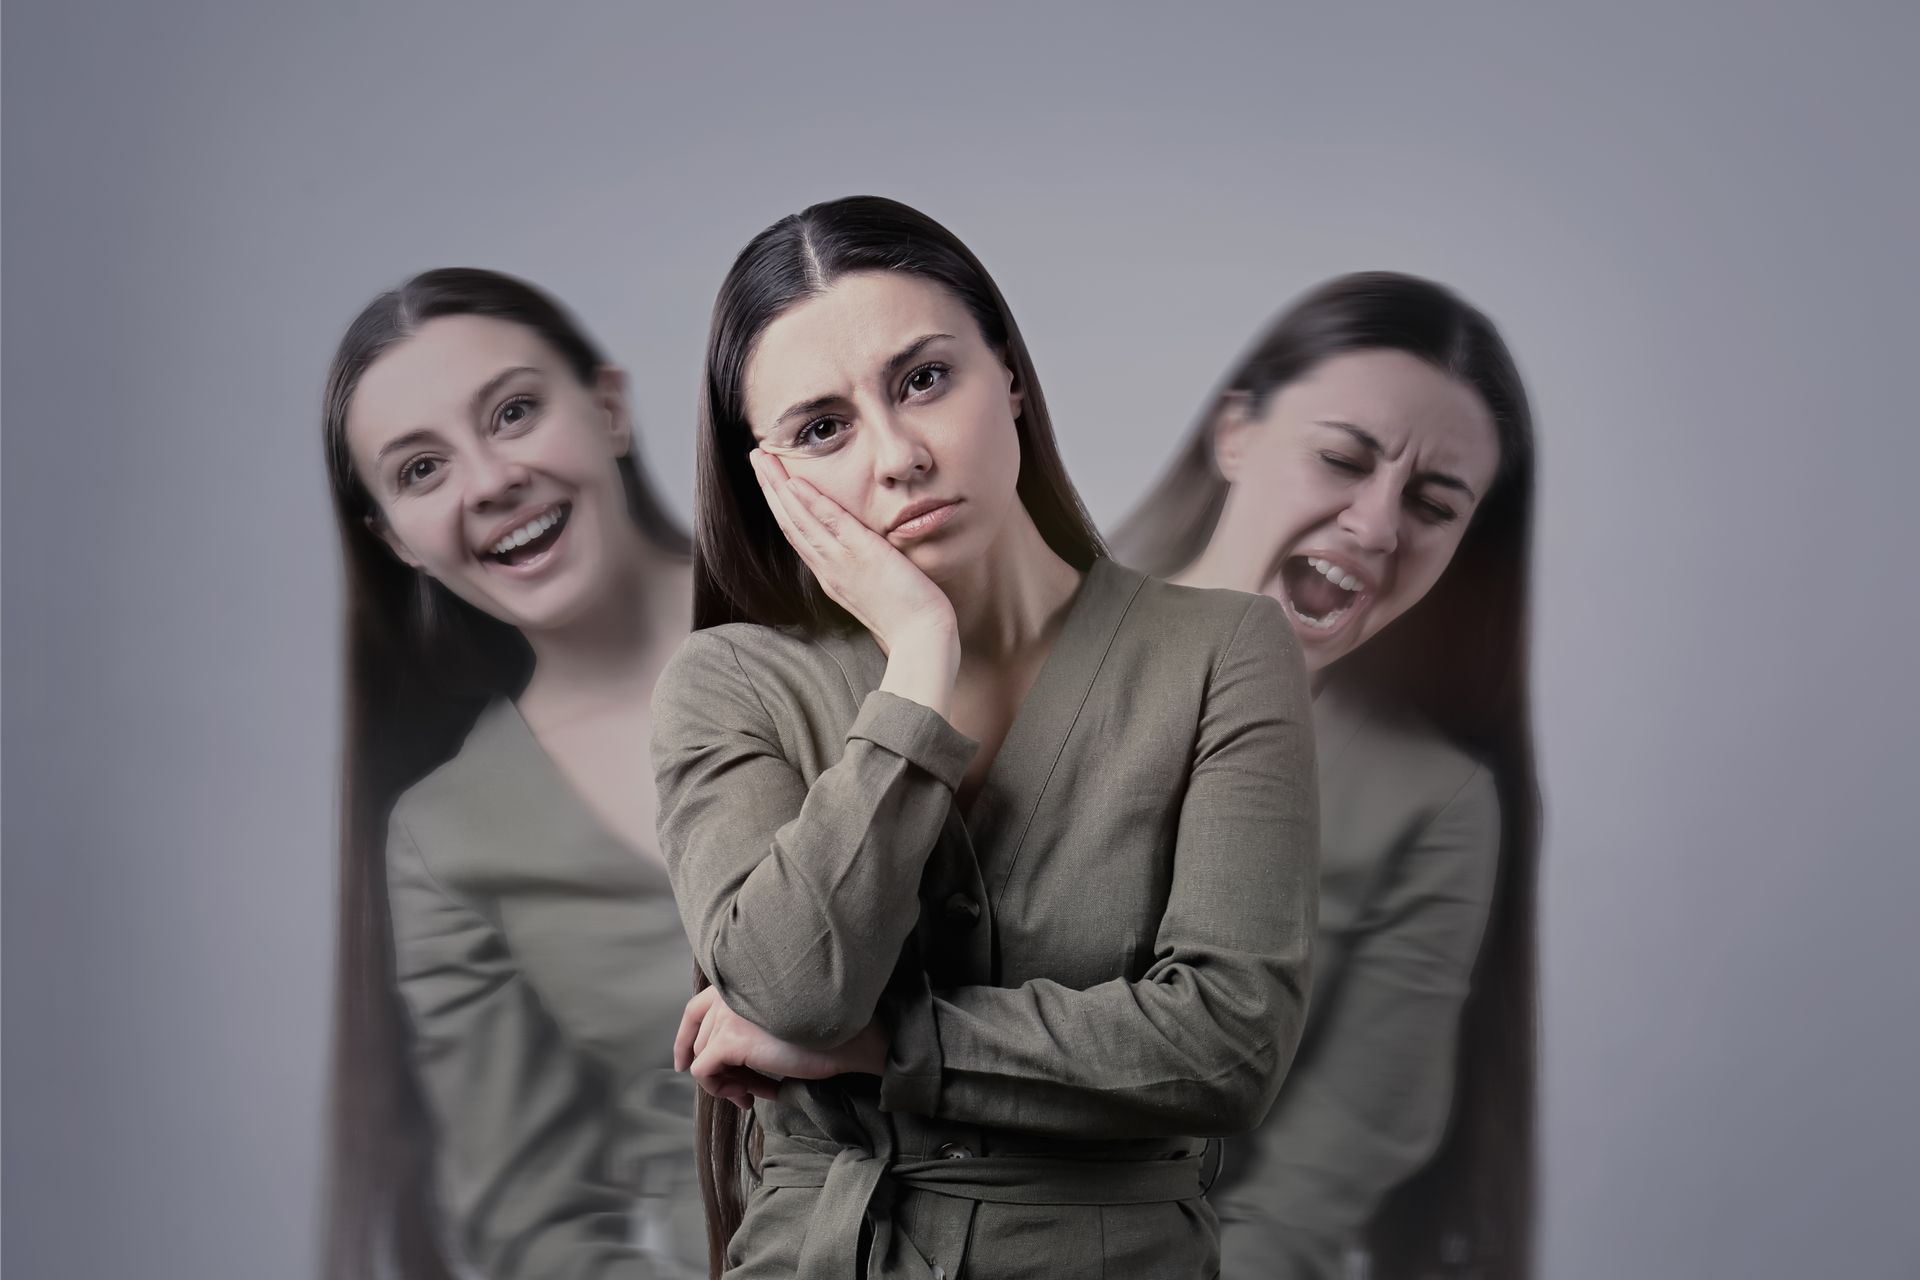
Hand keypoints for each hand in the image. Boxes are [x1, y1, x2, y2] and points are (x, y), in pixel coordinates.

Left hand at [674, 985, 890, 1111]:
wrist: (848, 1034)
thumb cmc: (824, 1029)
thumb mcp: (778, 1020)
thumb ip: (747, 1026)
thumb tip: (723, 1061)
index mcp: (740, 980)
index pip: (695, 1009)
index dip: (685, 1039)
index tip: (683, 1064)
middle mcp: (728, 991)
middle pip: (700, 1040)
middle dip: (721, 1070)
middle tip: (747, 1089)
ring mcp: (727, 1014)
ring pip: (703, 1059)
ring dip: (729, 1081)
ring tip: (757, 1092)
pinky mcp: (730, 1039)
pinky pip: (705, 1073)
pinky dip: (724, 1089)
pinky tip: (754, 1094)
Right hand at [749, 449, 956, 653]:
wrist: (921, 639)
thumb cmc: (908, 618)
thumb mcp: (876, 588)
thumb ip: (862, 567)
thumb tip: (862, 549)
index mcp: (830, 574)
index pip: (797, 533)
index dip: (780, 504)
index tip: (769, 479)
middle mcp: (828, 568)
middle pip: (789, 521)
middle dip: (769, 487)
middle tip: (755, 456)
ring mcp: (842, 562)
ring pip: (800, 519)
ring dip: (778, 486)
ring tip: (763, 458)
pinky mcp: (864, 556)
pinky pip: (832, 524)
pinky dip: (810, 503)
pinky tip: (794, 482)